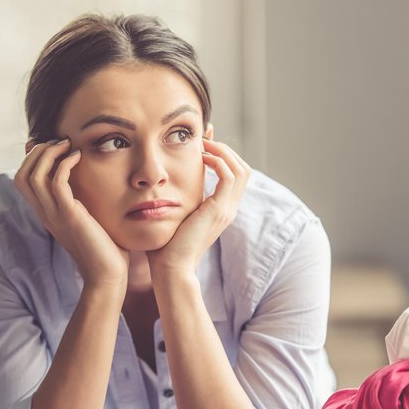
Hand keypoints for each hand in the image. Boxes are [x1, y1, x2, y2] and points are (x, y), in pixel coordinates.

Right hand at [14, 140, 128, 287]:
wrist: (107, 275)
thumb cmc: (104, 248)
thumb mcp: (87, 219)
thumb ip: (80, 201)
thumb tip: (85, 184)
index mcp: (46, 213)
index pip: (23, 179)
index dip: (32, 158)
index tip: (53, 145)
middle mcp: (45, 213)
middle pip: (22, 174)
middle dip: (38, 152)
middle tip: (60, 141)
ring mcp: (54, 215)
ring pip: (34, 175)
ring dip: (49, 153)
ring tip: (67, 144)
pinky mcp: (69, 216)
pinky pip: (57, 182)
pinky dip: (64, 163)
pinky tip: (79, 157)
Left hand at [147, 137, 250, 274]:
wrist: (171, 268)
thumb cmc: (165, 247)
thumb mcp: (174, 216)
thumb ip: (177, 199)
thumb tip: (164, 184)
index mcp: (221, 211)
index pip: (233, 176)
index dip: (222, 156)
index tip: (203, 143)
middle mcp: (229, 209)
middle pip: (243, 169)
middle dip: (226, 150)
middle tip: (204, 139)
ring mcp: (227, 210)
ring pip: (241, 169)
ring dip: (223, 152)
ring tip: (203, 144)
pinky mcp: (219, 209)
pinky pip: (229, 176)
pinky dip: (218, 161)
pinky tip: (200, 156)